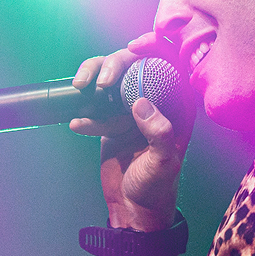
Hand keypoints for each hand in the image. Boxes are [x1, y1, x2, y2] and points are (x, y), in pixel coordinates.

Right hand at [70, 33, 194, 230]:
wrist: (134, 209)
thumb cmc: (156, 188)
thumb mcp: (163, 162)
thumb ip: (158, 132)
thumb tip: (140, 103)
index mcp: (176, 105)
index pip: (169, 62)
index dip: (153, 46)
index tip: (133, 48)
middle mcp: (154, 101)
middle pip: (133, 63)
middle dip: (115, 64)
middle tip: (102, 82)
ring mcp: (129, 109)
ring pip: (110, 78)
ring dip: (93, 79)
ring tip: (81, 90)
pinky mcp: (109, 120)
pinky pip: (94, 104)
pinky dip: (84, 112)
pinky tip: (78, 125)